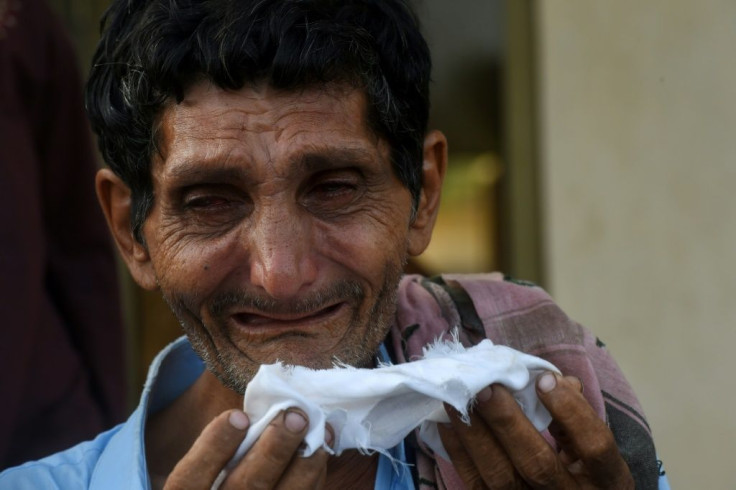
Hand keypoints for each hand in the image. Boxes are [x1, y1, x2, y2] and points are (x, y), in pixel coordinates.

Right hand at [164, 408, 331, 488]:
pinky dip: (314, 476)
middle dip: (275, 449)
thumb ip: (221, 446)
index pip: (191, 476)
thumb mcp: (202, 468)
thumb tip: (258, 410)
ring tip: (318, 430)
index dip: (215, 444)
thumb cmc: (215, 479)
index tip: (239, 415)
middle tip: (295, 416)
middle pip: (247, 486)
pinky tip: (320, 451)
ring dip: (304, 462)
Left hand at [437, 373, 633, 488]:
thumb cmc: (581, 470)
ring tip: (459, 400)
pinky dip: (460, 452)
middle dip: (508, 422)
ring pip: (501, 477)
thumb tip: (551, 378)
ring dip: (476, 434)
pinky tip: (448, 424)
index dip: (571, 412)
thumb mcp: (590, 448)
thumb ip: (575, 413)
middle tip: (486, 387)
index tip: (544, 379)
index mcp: (606, 480)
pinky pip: (476, 484)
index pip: (595, 446)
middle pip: (538, 465)